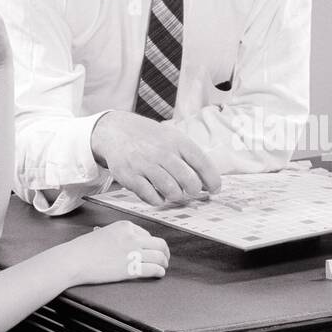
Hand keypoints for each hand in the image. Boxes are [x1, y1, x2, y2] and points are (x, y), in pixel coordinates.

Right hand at [64, 220, 169, 285]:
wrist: (73, 260)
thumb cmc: (82, 248)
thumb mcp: (103, 232)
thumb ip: (118, 235)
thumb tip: (127, 242)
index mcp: (125, 226)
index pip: (146, 234)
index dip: (150, 243)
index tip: (151, 249)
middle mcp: (132, 237)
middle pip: (159, 243)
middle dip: (164, 251)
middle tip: (164, 257)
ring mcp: (133, 253)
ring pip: (159, 257)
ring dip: (164, 263)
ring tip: (163, 266)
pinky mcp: (131, 269)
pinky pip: (153, 269)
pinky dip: (159, 272)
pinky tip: (159, 274)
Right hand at [90, 111, 221, 206]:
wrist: (117, 131)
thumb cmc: (150, 138)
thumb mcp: (172, 138)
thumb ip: (189, 157)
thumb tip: (209, 181)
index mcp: (177, 141)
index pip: (202, 163)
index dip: (212, 180)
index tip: (215, 189)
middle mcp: (163, 152)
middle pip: (189, 181)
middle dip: (194, 191)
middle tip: (191, 191)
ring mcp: (145, 165)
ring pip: (171, 191)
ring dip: (176, 196)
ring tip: (174, 192)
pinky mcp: (130, 176)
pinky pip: (151, 197)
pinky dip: (158, 200)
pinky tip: (158, 194)